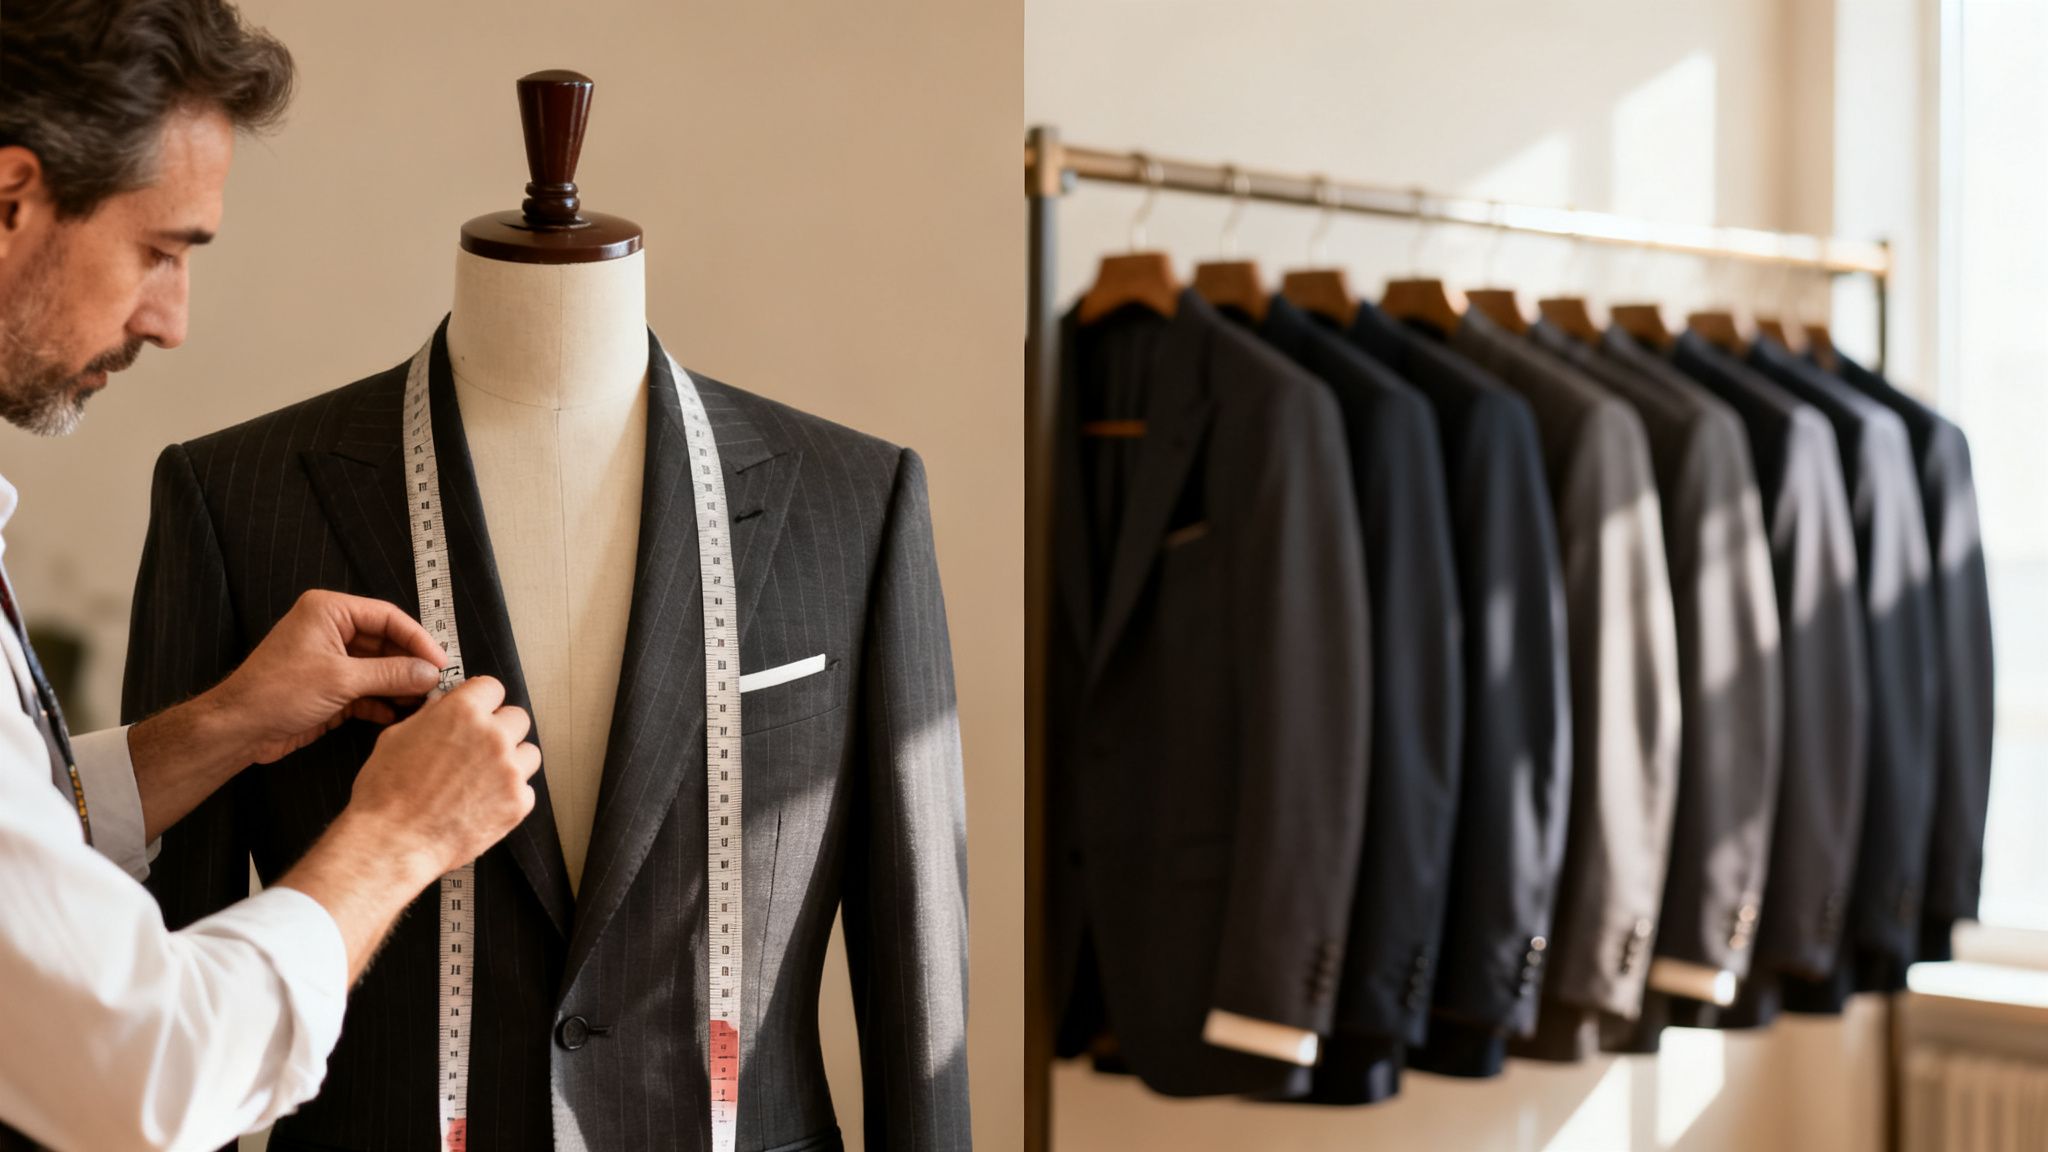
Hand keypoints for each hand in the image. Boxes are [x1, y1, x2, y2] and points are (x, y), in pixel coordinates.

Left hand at [211, 590, 447, 764]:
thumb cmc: (276, 692)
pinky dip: (384, 702)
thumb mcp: (341, 680)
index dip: (418, 639)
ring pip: (380, 667)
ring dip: (401, 685)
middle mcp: (332, 630)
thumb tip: (431, 674)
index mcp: (330, 611)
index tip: (441, 662)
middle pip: (387, 642)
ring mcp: (332, 660)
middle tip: (438, 685)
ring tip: (424, 702)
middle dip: (411, 665)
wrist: (239, 730)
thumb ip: (392, 674)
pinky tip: (399, 715)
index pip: (388, 617)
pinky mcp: (332, 687)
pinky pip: (368, 689)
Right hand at [341, 675, 540, 879]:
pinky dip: (510, 795)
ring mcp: (509, 770)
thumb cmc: (386, 794)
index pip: (492, 687)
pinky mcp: (518, 802)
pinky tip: (484, 802)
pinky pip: (526, 789)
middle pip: (517, 718)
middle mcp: (492, 736)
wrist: (393, 841)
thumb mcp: (397, 737)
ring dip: (511, 761)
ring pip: (528, 753)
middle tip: (480, 747)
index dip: (482, 700)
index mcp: (462, 713)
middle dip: (500, 729)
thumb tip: (445, 706)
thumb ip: (431, 716)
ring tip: (484, 777)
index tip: (480, 710)